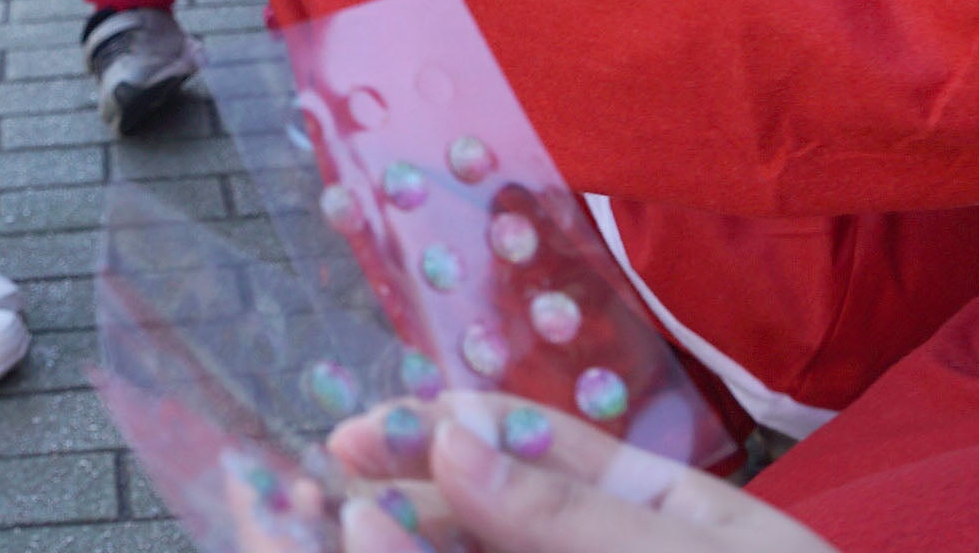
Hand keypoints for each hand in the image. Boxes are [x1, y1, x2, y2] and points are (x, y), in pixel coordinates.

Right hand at [332, 393, 838, 552]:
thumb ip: (572, 519)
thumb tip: (453, 441)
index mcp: (658, 513)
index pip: (535, 455)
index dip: (444, 436)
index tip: (359, 437)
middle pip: (482, 525)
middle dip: (404, 508)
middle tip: (320, 501)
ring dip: (407, 550)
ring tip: (333, 535)